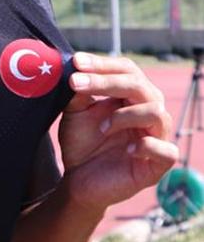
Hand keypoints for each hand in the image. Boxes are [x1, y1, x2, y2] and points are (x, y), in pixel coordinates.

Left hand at [58, 52, 178, 212]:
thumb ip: (80, 91)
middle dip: (106, 81)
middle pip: (140, 85)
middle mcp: (147, 113)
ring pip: (157, 112)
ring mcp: (155, 138)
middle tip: (76, 83)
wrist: (77, 179)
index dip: (103, 64)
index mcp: (130, 97)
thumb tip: (77, 68)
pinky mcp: (157, 166)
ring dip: (124, 115)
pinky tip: (126, 149)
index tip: (77, 62)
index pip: (127, 70)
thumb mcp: (75, 111)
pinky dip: (146, 145)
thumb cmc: (81, 142)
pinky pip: (167, 151)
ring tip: (101, 127)